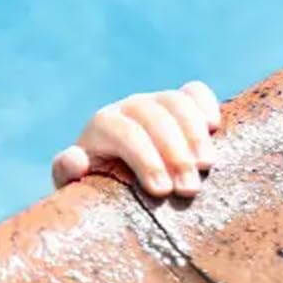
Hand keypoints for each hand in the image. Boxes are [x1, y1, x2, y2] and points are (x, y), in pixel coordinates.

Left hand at [51, 82, 220, 198]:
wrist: (118, 182)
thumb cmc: (100, 190)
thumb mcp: (77, 189)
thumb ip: (67, 174)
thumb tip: (75, 158)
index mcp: (102, 127)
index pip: (122, 132)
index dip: (144, 158)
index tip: (161, 191)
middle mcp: (128, 109)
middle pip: (152, 116)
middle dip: (173, 152)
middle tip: (188, 189)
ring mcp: (156, 104)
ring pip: (175, 102)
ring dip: (194, 133)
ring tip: (206, 166)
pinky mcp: (182, 107)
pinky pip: (194, 92)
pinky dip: (205, 104)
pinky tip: (215, 127)